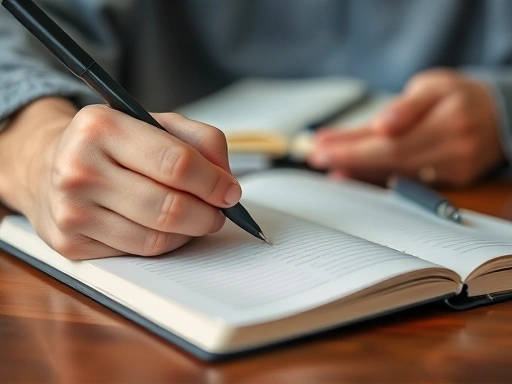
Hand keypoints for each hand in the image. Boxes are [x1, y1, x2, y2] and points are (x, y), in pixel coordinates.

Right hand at [0, 98, 239, 258]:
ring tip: (196, 218)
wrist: (50, 167)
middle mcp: (79, 168)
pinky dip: (164, 244)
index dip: (213, 182)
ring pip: (156, 238)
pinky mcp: (70, 244)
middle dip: (208, 214)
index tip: (230, 191)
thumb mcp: (154, 123)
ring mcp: (71, 210)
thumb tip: (226, 179)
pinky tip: (165, 228)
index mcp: (101, 127)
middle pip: (169, 206)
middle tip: (219, 211)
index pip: (176, 163)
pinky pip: (138, 253)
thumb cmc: (110, 145)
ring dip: (189, 232)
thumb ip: (199, 140)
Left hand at [308, 69, 504, 186]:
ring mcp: (454, 168)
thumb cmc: (458, 96)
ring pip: (396, 174)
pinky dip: (379, 179)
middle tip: (317, 156)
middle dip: (348, 159)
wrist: (500, 116)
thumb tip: (381, 126)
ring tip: (330, 166)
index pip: (389, 139)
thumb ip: (405, 108)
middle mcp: (452, 147)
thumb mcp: (432, 87)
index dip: (352, 146)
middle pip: (389, 159)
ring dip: (359, 171)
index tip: (321, 147)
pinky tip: (357, 175)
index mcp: (448, 118)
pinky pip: (408, 182)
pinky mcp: (453, 182)